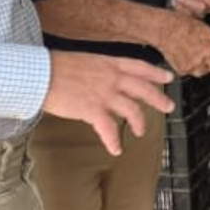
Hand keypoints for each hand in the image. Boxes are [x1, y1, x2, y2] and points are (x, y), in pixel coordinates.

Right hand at [43, 52, 174, 155]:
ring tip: (141, 131)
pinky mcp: (93, 110)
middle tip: (169, 107)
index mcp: (109, 63)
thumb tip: (101, 77)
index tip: (168, 77)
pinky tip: (116, 149)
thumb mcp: (84, 60)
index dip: (156, 72)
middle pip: (144, 88)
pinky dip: (113, 141)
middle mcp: (111, 77)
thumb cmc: (54, 66)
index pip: (139, 66)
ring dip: (139, 123)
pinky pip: (109, 129)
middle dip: (159, 98)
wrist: (39, 74)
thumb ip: (98, 70)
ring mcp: (104, 94)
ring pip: (132, 110)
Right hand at [158, 10, 209, 77]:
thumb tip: (209, 43)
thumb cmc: (176, 22)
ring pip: (202, 72)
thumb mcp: (198, 24)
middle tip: (206, 61)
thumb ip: (206, 37)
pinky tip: (181, 59)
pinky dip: (185, 68)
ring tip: (191, 61)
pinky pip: (188, 73)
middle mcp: (206, 51)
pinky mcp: (184, 69)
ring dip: (199, 68)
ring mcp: (196, 61)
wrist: (162, 28)